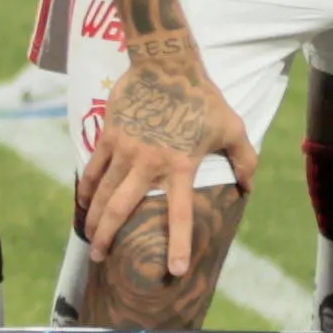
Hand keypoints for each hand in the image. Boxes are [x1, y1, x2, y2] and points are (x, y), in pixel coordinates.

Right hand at [76, 39, 246, 285]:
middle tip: (100, 258)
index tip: (174, 270)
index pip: (179, 213)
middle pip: (122, 209)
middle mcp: (149, 163)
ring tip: (90, 238)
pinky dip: (87, 188)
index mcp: (180, 165)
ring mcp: (125, 149)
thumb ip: (244, 159)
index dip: (177, 243)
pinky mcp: (109, 135)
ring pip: (103, 192)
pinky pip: (94, 168)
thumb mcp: (231, 126)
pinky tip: (83, 203)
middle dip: (109, 237)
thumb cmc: (203, 97)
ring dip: (93, 218)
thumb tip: (249, 187)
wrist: (166, 63)